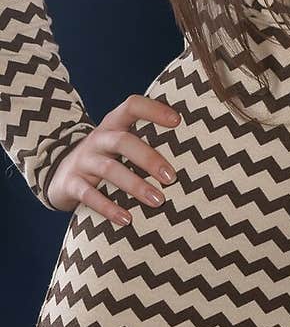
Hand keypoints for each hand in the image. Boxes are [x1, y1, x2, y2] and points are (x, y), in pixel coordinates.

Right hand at [46, 94, 180, 223]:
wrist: (58, 173)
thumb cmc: (105, 158)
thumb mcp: (120, 145)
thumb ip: (146, 144)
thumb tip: (195, 158)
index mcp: (113, 124)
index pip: (131, 106)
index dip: (153, 110)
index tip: (178, 121)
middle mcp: (98, 139)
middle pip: (122, 141)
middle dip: (148, 158)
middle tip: (172, 177)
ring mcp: (82, 161)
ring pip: (109, 169)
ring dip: (135, 185)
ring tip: (158, 201)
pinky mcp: (71, 184)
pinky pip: (89, 195)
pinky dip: (108, 208)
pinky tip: (127, 220)